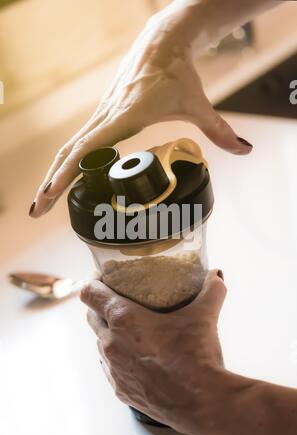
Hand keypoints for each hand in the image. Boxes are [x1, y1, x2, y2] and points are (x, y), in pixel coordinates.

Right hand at [31, 4, 251, 216]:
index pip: (87, 149)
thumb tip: (245, 150)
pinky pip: (78, 141)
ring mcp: (101, 114)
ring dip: (53, 174)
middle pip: (69, 153)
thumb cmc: (178, 72)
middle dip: (50, 183)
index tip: (50, 196)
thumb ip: (219, 130)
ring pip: (69, 147)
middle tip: (36, 211)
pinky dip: (67, 161)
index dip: (66, 174)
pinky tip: (63, 179)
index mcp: (125, 116)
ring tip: (42, 202)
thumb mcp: (199, 104)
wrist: (162, 42)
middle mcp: (106, 115)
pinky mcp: (103, 113)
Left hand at [81, 270, 226, 434]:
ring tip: (128, 328)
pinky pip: (110, 367)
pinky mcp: (120, 390)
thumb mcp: (204, 315)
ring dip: (109, 332)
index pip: (90, 293)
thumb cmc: (196, 357)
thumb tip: (215, 275)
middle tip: (118, 299)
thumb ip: (211, 289)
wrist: (201, 403)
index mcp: (123, 319)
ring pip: (100, 342)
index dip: (93, 281)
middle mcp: (111, 343)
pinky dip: (118, 357)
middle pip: (91, 316)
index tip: (102, 276)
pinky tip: (135, 356)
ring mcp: (113, 369)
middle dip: (100, 305)